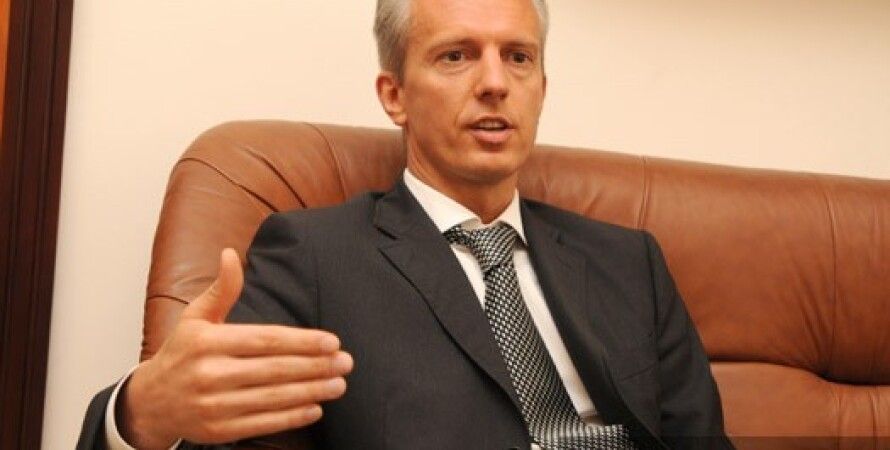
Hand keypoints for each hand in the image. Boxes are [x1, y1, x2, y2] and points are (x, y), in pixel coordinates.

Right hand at [118, 248, 352, 448]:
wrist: (151, 402)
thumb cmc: (182, 353)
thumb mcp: (195, 317)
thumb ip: (221, 289)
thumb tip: (230, 254)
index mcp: (207, 342)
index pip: (265, 340)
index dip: (302, 342)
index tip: (331, 341)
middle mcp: (210, 374)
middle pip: (274, 370)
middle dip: (315, 366)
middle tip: (345, 362)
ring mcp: (213, 405)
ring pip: (273, 398)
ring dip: (311, 391)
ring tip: (338, 384)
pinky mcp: (218, 431)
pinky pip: (262, 424)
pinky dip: (291, 417)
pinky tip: (315, 407)